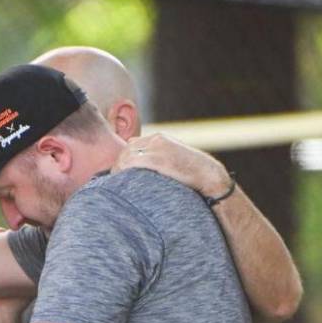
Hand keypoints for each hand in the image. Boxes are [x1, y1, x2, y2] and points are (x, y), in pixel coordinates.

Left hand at [114, 133, 232, 199]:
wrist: (208, 175)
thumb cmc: (192, 173)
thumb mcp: (174, 160)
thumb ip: (158, 158)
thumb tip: (140, 162)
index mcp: (160, 138)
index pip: (133, 145)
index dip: (124, 160)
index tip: (119, 174)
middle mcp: (157, 139)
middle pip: (127, 149)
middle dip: (118, 164)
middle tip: (113, 180)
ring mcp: (156, 148)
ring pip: (126, 155)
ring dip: (118, 169)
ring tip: (116, 184)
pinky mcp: (157, 158)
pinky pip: (131, 162)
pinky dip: (122, 171)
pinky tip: (120, 182)